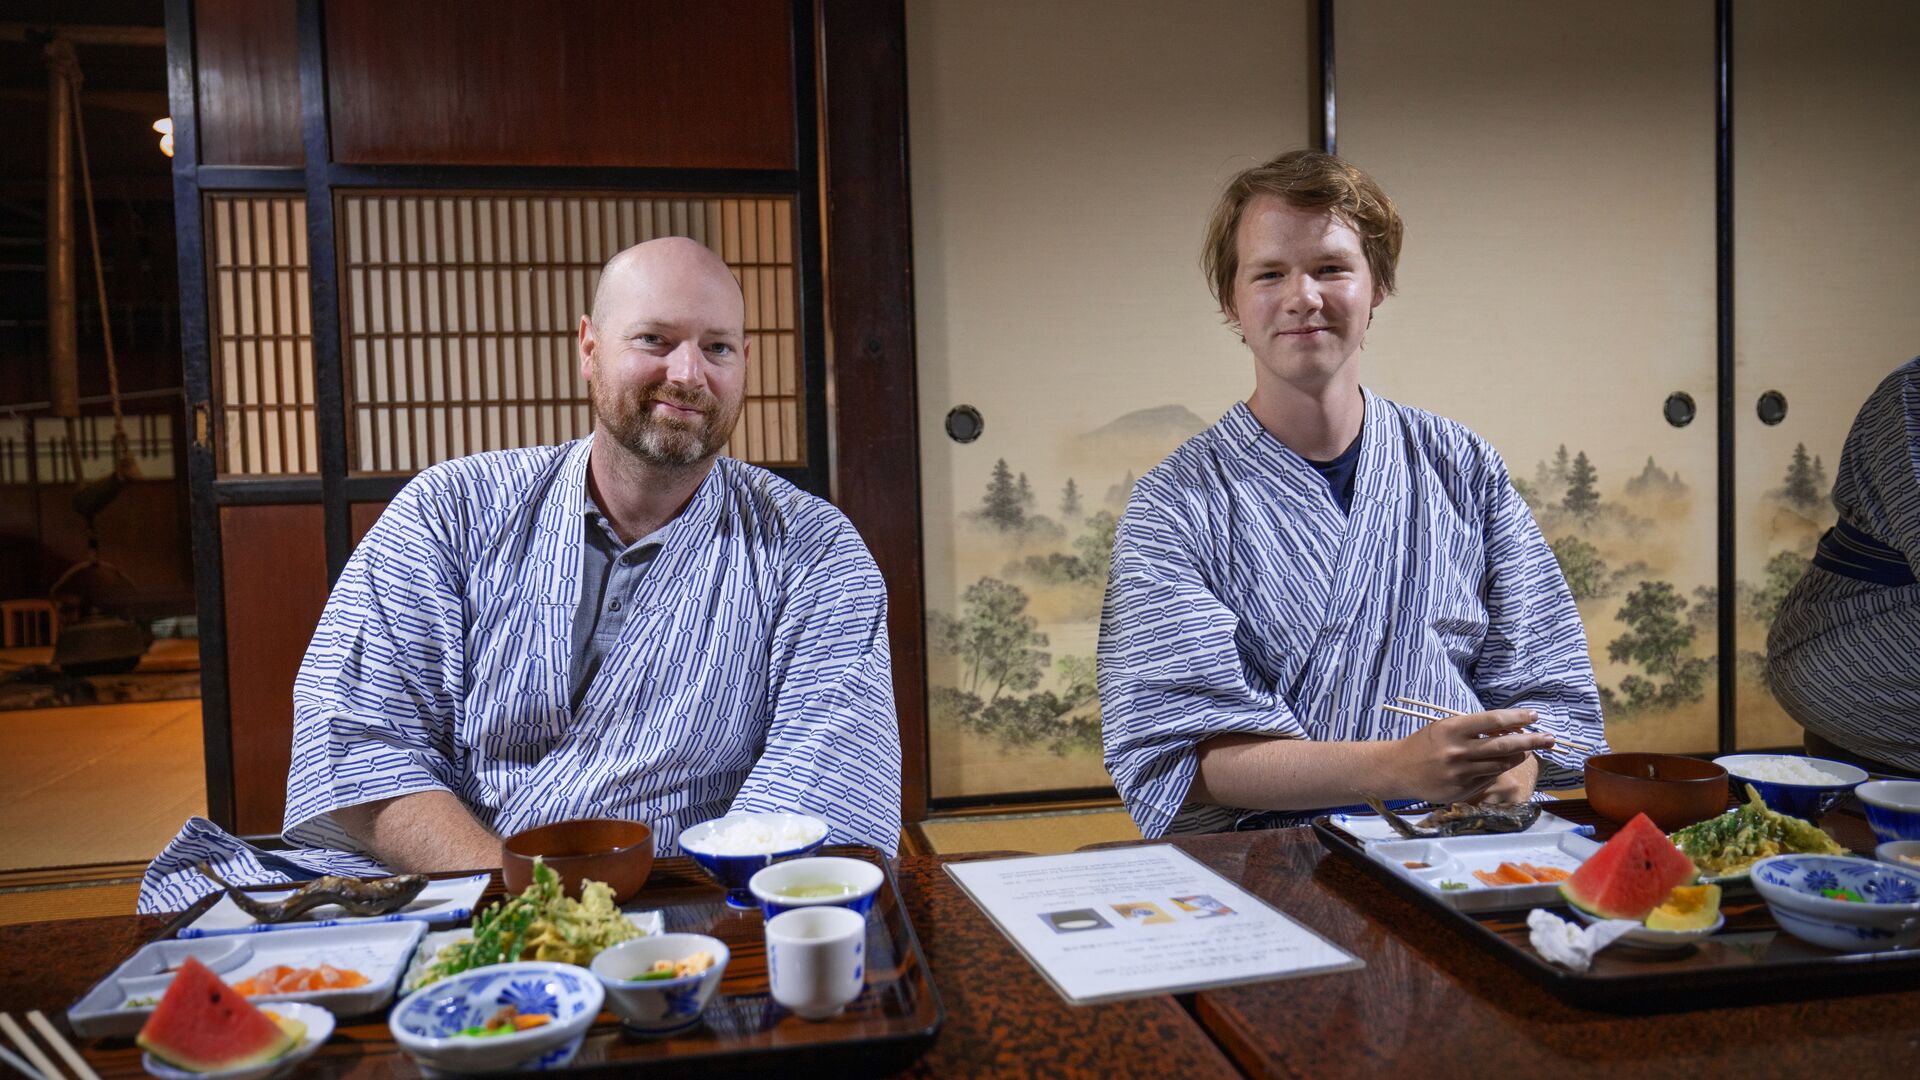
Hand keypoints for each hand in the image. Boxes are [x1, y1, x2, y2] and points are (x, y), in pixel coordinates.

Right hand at [1387, 709, 1555, 803]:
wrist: (1397, 769)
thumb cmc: (1424, 744)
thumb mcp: (1445, 728)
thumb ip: (1474, 729)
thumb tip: (1508, 729)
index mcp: (1453, 729)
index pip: (1493, 720)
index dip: (1517, 718)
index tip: (1534, 717)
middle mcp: (1458, 751)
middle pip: (1505, 744)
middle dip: (1531, 741)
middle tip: (1550, 738)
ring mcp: (1460, 772)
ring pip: (1501, 764)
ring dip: (1518, 756)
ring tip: (1526, 751)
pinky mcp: (1462, 790)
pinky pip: (1489, 778)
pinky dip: (1498, 769)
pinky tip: (1501, 764)